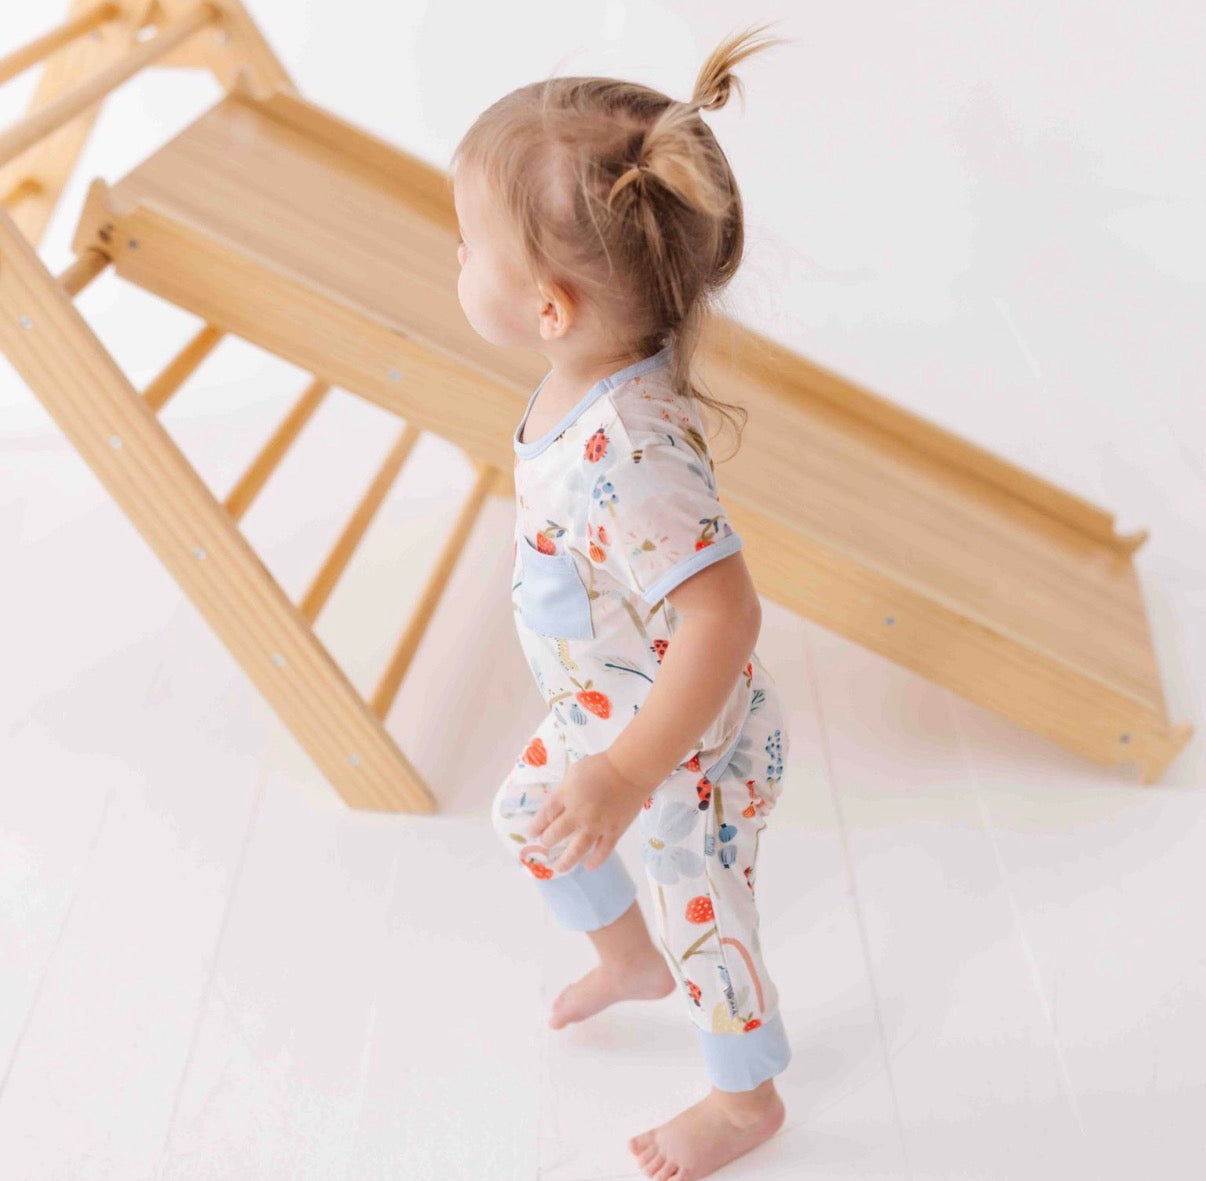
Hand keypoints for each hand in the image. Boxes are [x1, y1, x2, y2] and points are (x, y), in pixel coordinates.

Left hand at [526, 751, 650, 873]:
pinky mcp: (614, 831)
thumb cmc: (601, 766)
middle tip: (545, 844)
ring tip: (558, 868)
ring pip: (577, 849)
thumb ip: (564, 790)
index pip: (545, 815)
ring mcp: (596, 825)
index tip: (531, 833)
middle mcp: (578, 813)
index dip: (536, 826)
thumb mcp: (574, 772)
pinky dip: (595, 861)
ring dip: (565, 861)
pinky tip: (588, 866)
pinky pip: (603, 852)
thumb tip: (556, 806)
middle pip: (556, 833)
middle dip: (547, 841)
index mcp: (566, 795)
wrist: (630, 770)